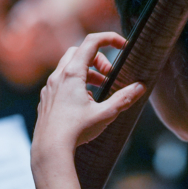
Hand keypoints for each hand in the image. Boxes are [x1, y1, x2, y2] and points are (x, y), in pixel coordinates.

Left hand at [33, 32, 144, 158]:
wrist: (50, 149)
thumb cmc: (76, 131)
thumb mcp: (105, 114)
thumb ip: (124, 98)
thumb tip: (140, 87)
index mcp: (72, 74)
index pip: (91, 42)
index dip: (109, 38)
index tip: (123, 45)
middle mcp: (58, 76)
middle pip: (78, 52)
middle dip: (97, 58)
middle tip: (109, 75)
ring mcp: (50, 87)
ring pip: (69, 67)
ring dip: (87, 72)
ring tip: (100, 88)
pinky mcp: (47, 99)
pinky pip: (61, 82)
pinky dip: (75, 83)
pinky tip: (84, 103)